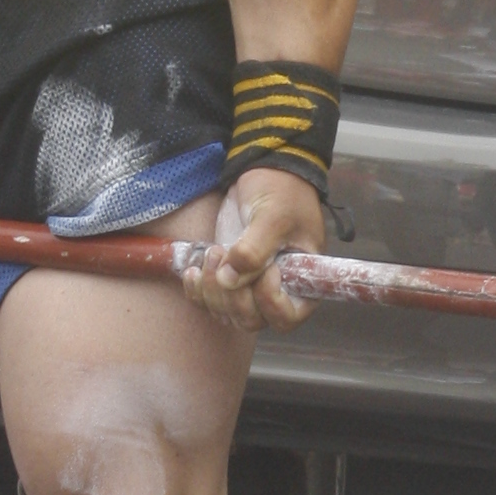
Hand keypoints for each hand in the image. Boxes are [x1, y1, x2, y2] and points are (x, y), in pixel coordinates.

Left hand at [179, 167, 328, 334]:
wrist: (264, 174)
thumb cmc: (282, 193)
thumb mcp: (273, 218)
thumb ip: (254, 251)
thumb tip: (229, 281)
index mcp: (302, 281)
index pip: (286, 317)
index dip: (269, 301)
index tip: (265, 269)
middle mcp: (278, 292)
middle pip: (251, 320)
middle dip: (231, 294)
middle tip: (223, 254)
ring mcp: (250, 287)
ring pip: (226, 314)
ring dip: (211, 290)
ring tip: (212, 252)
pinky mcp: (228, 279)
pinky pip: (208, 302)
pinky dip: (196, 291)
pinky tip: (193, 269)